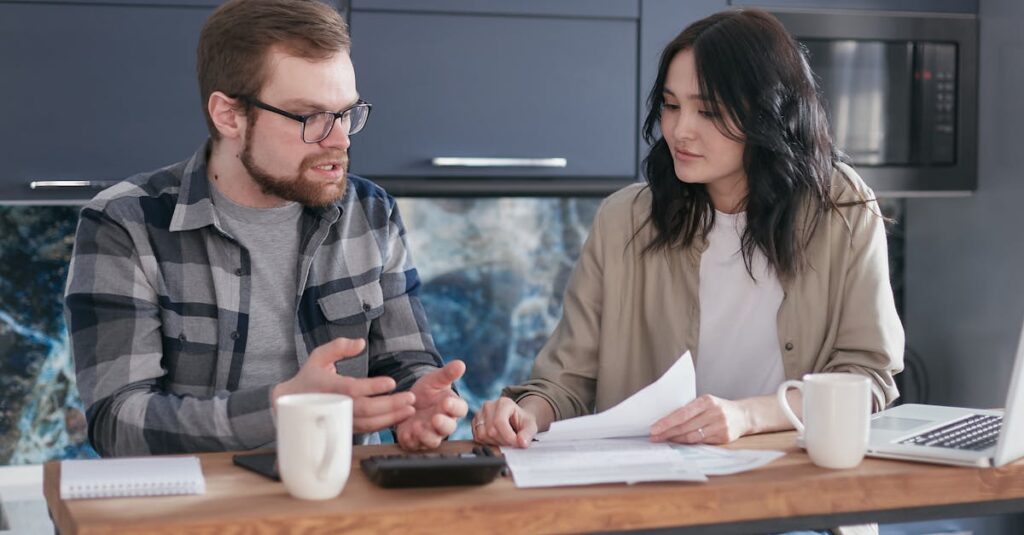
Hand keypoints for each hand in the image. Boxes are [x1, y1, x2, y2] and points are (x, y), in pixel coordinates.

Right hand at [272, 337, 416, 433]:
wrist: (289, 405)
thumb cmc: (308, 377)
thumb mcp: (318, 356)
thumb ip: (339, 346)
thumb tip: (361, 343)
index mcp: (327, 386)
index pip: (352, 389)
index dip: (372, 387)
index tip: (391, 382)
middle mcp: (334, 406)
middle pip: (365, 410)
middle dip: (390, 405)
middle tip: (410, 398)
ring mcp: (339, 420)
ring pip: (368, 424)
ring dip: (391, 418)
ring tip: (409, 409)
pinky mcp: (344, 429)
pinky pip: (366, 430)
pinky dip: (383, 425)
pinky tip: (398, 417)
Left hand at [395, 360, 468, 450]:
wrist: (408, 401)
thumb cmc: (427, 391)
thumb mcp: (435, 380)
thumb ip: (447, 373)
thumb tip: (460, 364)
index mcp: (452, 407)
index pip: (460, 409)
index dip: (454, 407)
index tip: (447, 402)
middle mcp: (443, 423)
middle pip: (448, 428)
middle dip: (442, 425)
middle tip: (436, 419)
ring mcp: (429, 434)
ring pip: (432, 440)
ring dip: (426, 435)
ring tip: (418, 426)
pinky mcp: (414, 441)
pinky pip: (414, 445)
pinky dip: (411, 440)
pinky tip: (407, 433)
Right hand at [472, 397, 539, 448]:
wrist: (515, 419)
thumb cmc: (522, 421)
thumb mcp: (530, 426)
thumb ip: (528, 434)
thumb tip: (522, 442)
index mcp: (503, 403)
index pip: (500, 422)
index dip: (508, 437)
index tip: (517, 444)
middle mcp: (489, 406)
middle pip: (491, 430)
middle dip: (503, 441)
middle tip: (512, 442)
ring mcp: (479, 414)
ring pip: (482, 435)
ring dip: (495, 443)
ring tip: (504, 440)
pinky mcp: (474, 423)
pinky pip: (477, 438)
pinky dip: (487, 443)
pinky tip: (496, 440)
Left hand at [649, 394, 750, 444]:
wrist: (743, 415)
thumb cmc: (718, 408)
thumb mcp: (705, 402)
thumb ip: (689, 409)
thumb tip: (665, 420)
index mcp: (707, 401)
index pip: (682, 413)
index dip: (667, 422)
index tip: (654, 428)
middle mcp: (714, 413)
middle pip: (685, 426)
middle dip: (667, 432)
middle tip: (654, 437)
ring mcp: (720, 426)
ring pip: (692, 436)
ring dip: (676, 440)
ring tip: (663, 441)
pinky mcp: (724, 438)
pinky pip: (701, 443)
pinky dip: (688, 443)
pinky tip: (679, 443)